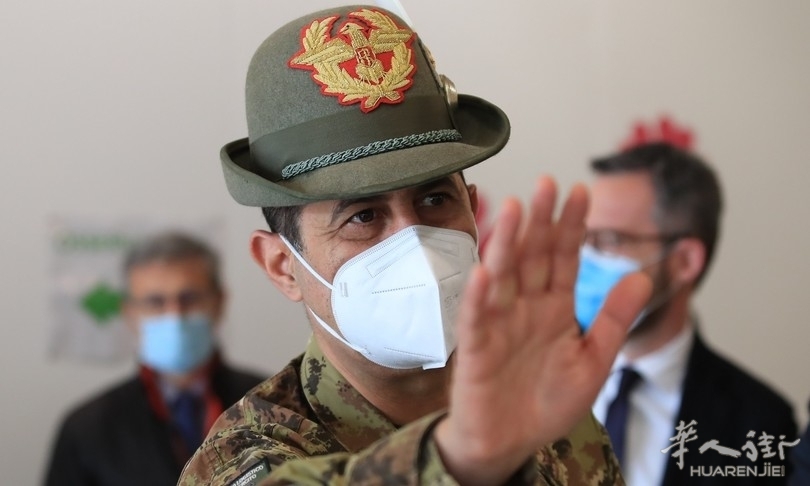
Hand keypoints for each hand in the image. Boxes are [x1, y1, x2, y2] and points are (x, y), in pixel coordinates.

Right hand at [435, 176, 651, 484]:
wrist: (511, 443)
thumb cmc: (548, 402)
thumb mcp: (594, 361)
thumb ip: (613, 320)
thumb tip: (643, 277)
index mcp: (555, 308)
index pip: (564, 258)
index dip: (572, 226)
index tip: (582, 191)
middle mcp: (525, 308)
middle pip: (533, 257)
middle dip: (541, 221)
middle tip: (547, 183)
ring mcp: (499, 325)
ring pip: (503, 277)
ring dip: (507, 244)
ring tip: (516, 209)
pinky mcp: (476, 349)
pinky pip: (476, 319)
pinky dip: (479, 297)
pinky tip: (485, 271)